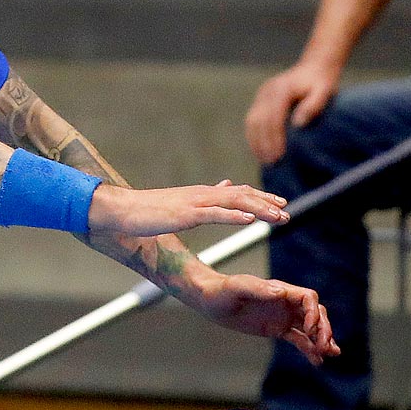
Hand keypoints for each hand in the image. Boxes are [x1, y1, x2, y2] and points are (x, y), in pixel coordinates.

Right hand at [88, 179, 287, 236]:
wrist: (122, 210)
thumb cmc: (146, 210)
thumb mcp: (178, 204)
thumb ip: (201, 198)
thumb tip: (220, 188)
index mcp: (200, 194)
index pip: (237, 193)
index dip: (260, 197)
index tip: (281, 203)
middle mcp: (201, 194)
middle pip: (241, 195)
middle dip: (266, 203)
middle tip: (288, 211)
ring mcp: (194, 203)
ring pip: (234, 202)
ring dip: (259, 209)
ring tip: (279, 216)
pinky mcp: (185, 214)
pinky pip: (214, 214)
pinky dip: (234, 216)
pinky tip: (250, 221)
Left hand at [185, 271, 340, 364]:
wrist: (210, 301)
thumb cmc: (222, 291)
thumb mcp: (238, 288)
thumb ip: (259, 289)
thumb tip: (282, 292)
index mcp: (280, 291)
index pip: (309, 298)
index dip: (314, 313)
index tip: (309, 329)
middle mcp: (286, 303)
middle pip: (316, 314)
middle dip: (324, 329)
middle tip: (325, 347)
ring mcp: (283, 316)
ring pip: (311, 328)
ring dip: (322, 340)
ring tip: (331, 354)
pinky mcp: (277, 329)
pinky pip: (298, 339)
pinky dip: (309, 349)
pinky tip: (317, 362)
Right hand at [245, 61, 339, 164]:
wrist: (314, 67)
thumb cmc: (321, 83)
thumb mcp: (324, 91)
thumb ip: (312, 106)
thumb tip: (297, 124)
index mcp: (281, 89)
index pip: (273, 118)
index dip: (274, 138)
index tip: (279, 156)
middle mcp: (267, 91)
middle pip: (259, 121)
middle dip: (264, 143)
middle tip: (272, 163)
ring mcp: (261, 95)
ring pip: (251, 121)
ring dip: (256, 142)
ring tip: (264, 160)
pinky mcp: (260, 100)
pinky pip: (252, 120)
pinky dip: (254, 136)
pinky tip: (260, 150)